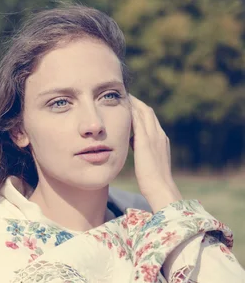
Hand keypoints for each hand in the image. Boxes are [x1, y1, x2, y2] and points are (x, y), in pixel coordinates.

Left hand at [129, 95, 181, 211]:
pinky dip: (131, 112)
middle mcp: (159, 135)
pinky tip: (122, 108)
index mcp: (161, 140)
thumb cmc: (153, 180)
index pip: (150, 118)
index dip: (140, 109)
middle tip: (124, 95)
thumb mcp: (148, 161)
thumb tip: (133, 144)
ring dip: (133, 103)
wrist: (160, 188)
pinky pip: (138, 121)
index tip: (129, 104)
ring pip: (144, 113)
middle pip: (148, 111)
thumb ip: (143, 150)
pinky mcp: (145, 142)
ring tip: (121, 97)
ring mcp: (154, 137)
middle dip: (136, 102)